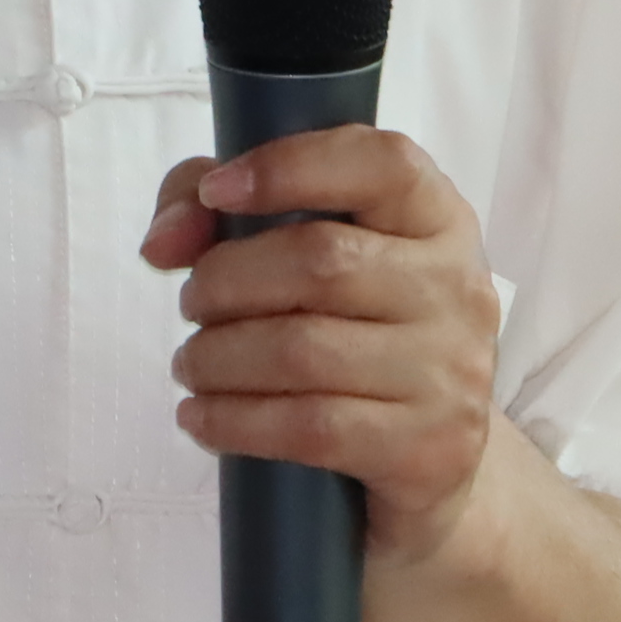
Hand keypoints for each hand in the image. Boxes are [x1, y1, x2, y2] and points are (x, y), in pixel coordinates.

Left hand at [140, 125, 503, 564]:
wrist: (428, 457)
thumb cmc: (352, 330)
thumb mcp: (300, 249)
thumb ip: (213, 210)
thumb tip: (163, 242)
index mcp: (437, 216)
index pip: (383, 164)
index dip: (291, 167)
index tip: (217, 192)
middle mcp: (457, 287)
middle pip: (322, 260)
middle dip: (227, 280)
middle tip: (191, 303)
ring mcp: (450, 372)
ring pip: (305, 351)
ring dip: (218, 357)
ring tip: (190, 363)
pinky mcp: (428, 449)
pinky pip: (310, 428)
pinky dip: (235, 421)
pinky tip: (200, 418)